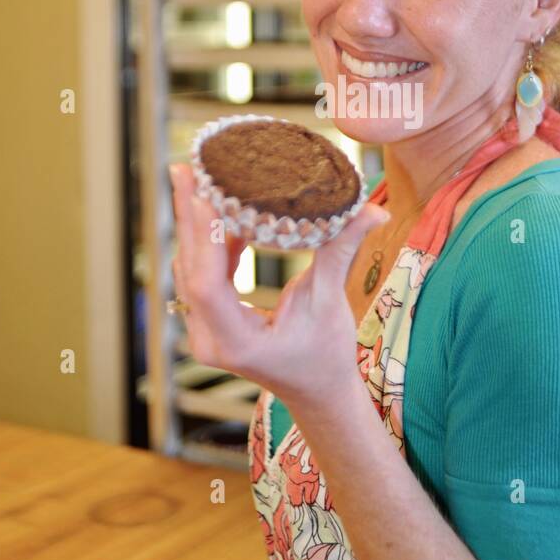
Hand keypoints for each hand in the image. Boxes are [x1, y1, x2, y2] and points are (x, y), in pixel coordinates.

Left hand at [168, 163, 389, 409]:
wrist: (317, 391)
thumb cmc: (325, 355)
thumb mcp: (331, 302)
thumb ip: (341, 252)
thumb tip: (374, 210)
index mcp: (237, 341)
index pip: (207, 285)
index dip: (204, 239)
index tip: (204, 196)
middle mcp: (209, 339)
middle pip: (189, 269)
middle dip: (188, 216)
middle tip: (186, 168)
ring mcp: (203, 332)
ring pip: (188, 269)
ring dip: (194, 224)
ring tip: (194, 178)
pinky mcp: (207, 321)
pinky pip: (199, 274)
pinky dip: (208, 242)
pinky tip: (221, 211)